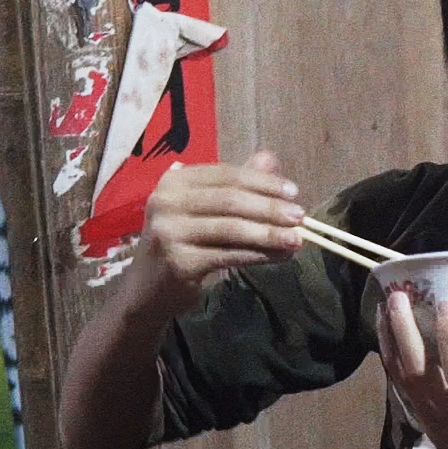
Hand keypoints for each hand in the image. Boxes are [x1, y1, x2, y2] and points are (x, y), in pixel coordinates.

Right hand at [123, 152, 307, 315]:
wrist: (146, 290)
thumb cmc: (180, 244)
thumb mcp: (202, 210)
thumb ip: (234, 185)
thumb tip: (270, 159)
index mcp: (173, 181)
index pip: (226, 175)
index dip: (262, 182)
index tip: (293, 192)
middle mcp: (166, 202)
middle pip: (231, 200)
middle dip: (270, 207)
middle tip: (301, 216)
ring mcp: (170, 232)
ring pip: (232, 228)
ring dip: (269, 233)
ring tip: (297, 239)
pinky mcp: (179, 262)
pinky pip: (229, 255)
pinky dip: (258, 254)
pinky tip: (279, 256)